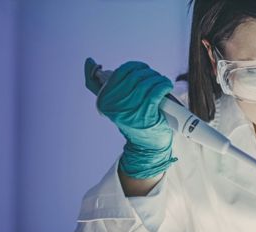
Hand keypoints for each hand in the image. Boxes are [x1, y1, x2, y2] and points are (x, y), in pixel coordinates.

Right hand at [84, 58, 175, 178]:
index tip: (142, 69)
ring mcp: (129, 109)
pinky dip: (163, 85)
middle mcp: (114, 104)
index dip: (135, 67)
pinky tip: (166, 86)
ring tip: (162, 82)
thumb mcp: (112, 104)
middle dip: (148, 73)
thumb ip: (98, 85)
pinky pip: (156, 91)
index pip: (120, 72)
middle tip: (155, 78)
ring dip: (158, 78)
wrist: (146, 147)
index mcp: (104, 99)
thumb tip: (89, 62)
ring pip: (146, 82)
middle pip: (135, 76)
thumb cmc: (132, 121)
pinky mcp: (145, 113)